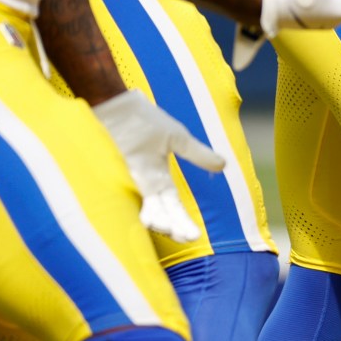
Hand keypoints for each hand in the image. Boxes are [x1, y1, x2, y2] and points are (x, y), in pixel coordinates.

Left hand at [92, 89, 225, 240]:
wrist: (117, 104)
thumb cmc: (144, 120)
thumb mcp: (178, 138)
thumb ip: (198, 154)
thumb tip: (223, 166)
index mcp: (159, 178)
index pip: (173, 206)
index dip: (182, 221)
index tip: (193, 236)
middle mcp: (146, 183)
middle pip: (161, 212)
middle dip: (172, 226)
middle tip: (183, 236)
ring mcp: (131, 178)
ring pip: (147, 207)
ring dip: (157, 220)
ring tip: (165, 227)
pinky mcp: (118, 170)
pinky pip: (130, 194)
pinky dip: (140, 208)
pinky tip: (148, 219)